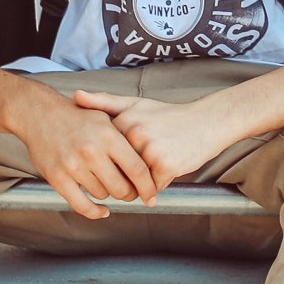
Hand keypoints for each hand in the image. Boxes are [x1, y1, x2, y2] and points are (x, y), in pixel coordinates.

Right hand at [15, 91, 159, 219]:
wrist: (41, 114)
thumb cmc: (78, 117)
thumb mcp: (106, 117)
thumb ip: (126, 139)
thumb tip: (150, 161)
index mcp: (108, 136)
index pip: (137, 169)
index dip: (148, 186)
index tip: (152, 195)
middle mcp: (92, 151)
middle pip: (121, 187)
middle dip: (130, 194)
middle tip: (131, 192)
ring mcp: (73, 166)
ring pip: (102, 194)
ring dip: (108, 194)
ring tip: (108, 183)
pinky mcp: (57, 178)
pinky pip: (81, 205)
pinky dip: (94, 212)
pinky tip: (103, 211)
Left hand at [70, 89, 238, 192]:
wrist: (208, 121)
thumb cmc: (169, 116)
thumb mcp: (136, 104)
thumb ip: (104, 102)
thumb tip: (75, 95)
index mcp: (124, 122)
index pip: (106, 155)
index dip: (111, 162)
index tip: (117, 161)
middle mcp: (134, 135)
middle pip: (118, 171)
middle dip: (124, 178)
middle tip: (138, 172)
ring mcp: (149, 151)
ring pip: (134, 182)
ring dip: (141, 185)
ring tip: (154, 171)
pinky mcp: (165, 165)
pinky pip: (153, 188)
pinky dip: (159, 186)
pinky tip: (168, 171)